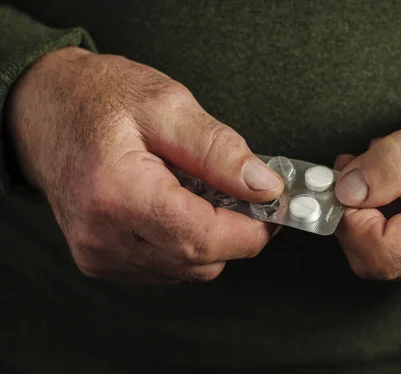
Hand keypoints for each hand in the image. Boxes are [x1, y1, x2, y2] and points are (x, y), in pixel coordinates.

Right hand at [6, 47, 282, 282]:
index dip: (250, 229)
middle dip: (235, 232)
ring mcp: (99, 253)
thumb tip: (264, 187)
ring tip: (197, 191)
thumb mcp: (167, 104)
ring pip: (188, 269)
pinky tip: (175, 206)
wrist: (43, 110)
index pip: (204, 239)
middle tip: (240, 191)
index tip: (271, 207)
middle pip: (200, 262)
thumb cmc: (100, 99)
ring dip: (209, 237)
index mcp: (118, 193)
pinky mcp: (101, 259)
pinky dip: (185, 242)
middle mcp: (103, 235)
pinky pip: (166, 267)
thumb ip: (219, 149)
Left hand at [334, 80, 400, 292]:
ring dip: (375, 211)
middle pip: (379, 257)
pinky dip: (393, 218)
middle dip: (358, 211)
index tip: (342, 180)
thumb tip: (347, 190)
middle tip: (358, 166)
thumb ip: (395, 159)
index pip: (379, 252)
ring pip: (389, 254)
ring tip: (393, 169)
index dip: (348, 218)